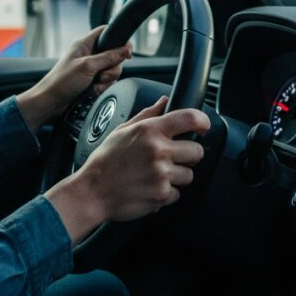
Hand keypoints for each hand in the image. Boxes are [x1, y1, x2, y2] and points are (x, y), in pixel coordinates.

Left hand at [16, 27, 130, 131]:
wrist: (51, 103)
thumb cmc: (62, 81)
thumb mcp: (87, 66)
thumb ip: (109, 57)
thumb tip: (126, 49)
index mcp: (85, 44)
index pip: (106, 32)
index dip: (119, 38)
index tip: (127, 50)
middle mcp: (89, 54)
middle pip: (114, 54)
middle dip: (113, 67)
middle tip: (103, 75)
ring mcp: (91, 68)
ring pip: (112, 70)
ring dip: (107, 79)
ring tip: (95, 85)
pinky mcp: (92, 81)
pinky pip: (107, 82)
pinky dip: (103, 87)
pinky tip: (94, 91)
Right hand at [45, 97, 211, 243]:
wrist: (91, 192)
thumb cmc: (105, 161)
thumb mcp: (122, 130)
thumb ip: (147, 114)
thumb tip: (164, 101)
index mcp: (150, 131)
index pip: (190, 118)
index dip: (203, 121)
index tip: (203, 127)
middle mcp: (158, 150)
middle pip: (197, 151)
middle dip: (188, 155)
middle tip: (172, 158)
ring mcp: (161, 174)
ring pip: (189, 175)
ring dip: (177, 176)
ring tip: (156, 175)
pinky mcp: (162, 195)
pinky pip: (177, 193)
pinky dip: (167, 193)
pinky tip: (150, 187)